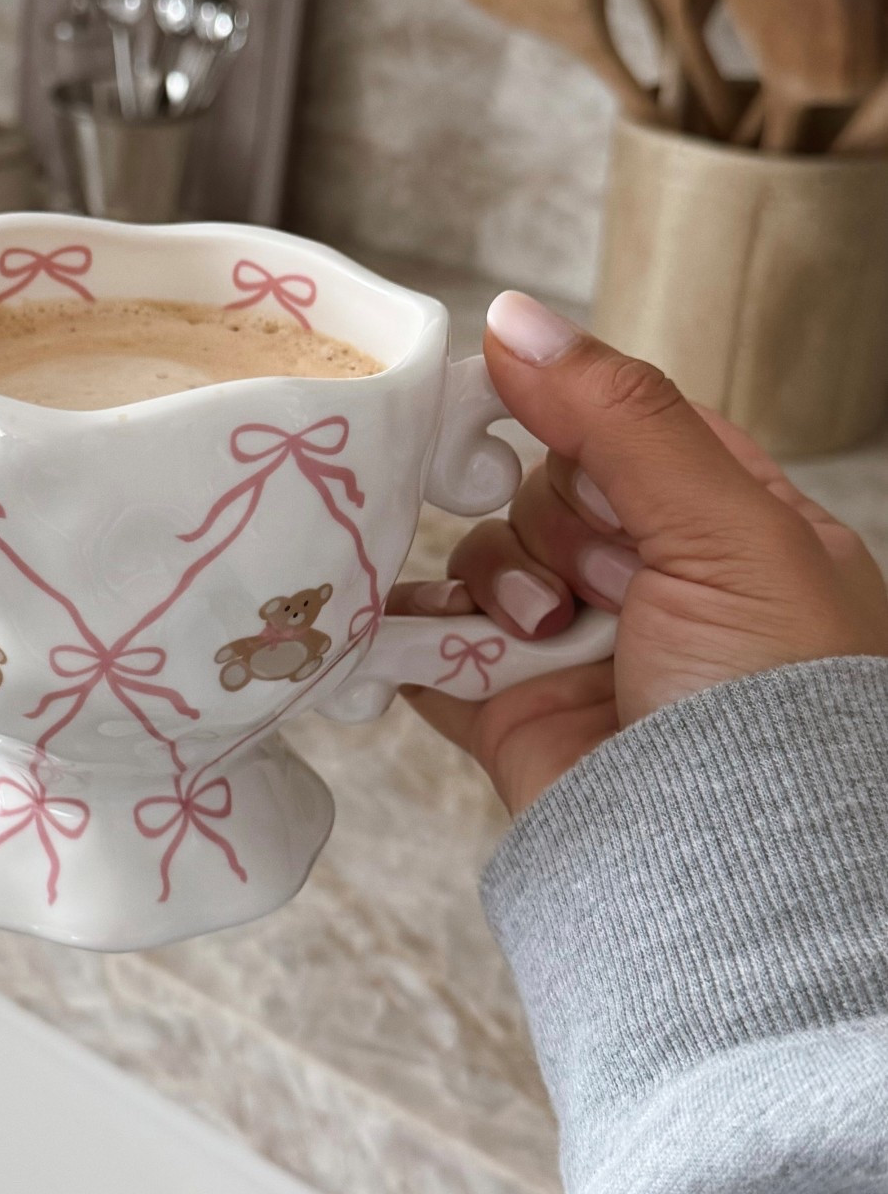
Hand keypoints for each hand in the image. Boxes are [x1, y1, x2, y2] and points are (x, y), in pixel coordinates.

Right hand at [390, 291, 887, 816]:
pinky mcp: (512, 709)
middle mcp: (653, 578)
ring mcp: (578, 645)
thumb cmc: (778, 701)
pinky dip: (415, 636)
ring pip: (485, 556)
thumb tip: (514, 315)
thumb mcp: (727, 528)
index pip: (623, 424)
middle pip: (543, 484)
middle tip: (606, 579)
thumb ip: (621, 416)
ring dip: (502, 584)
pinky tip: (416, 630)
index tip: (515, 404)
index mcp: (730, 523)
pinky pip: (433, 646)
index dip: (573, 417)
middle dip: (559, 522)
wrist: (738, 878)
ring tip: (547, 634)